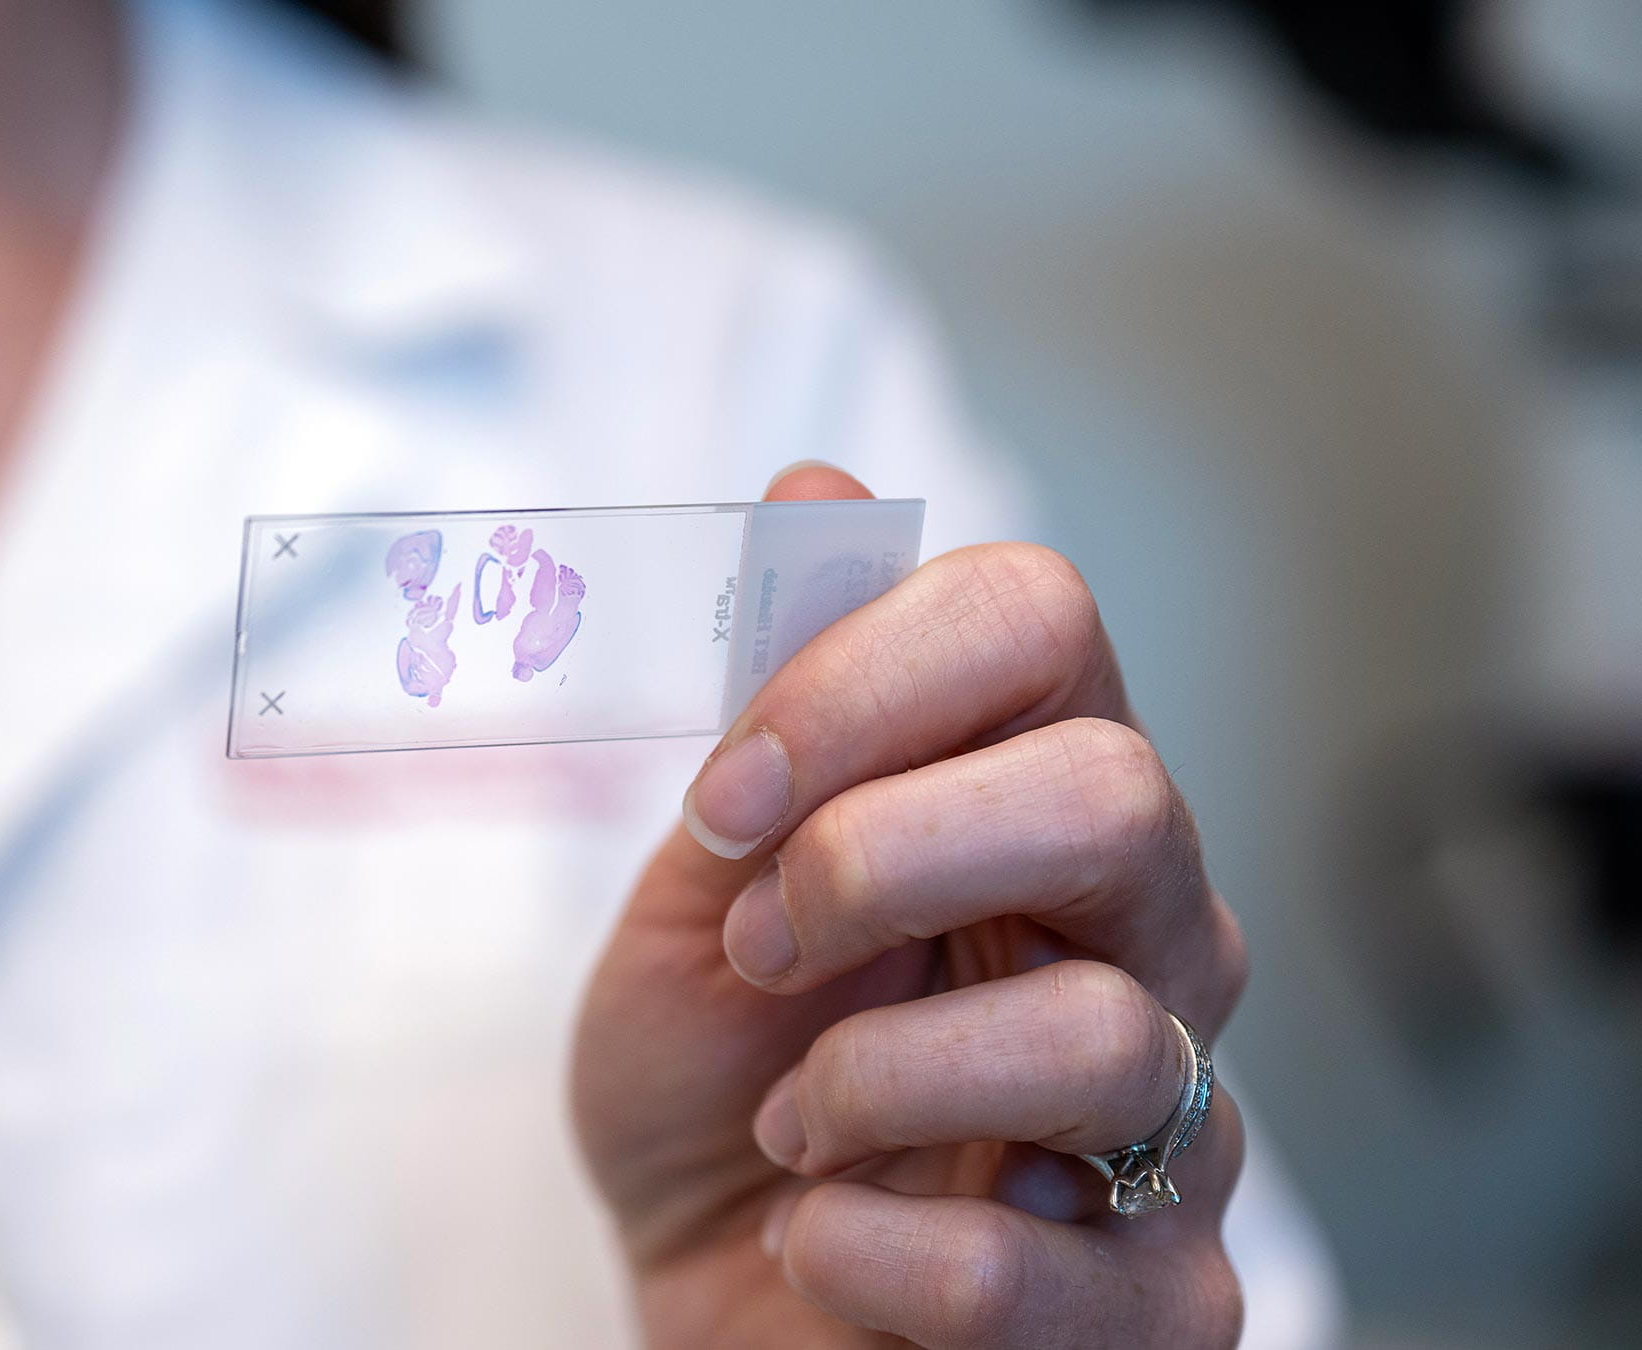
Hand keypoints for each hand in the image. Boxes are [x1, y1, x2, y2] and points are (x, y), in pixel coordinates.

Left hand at [572, 465, 1248, 1347]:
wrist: (712, 1294)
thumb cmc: (715, 1087)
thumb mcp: (702, 886)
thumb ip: (771, 715)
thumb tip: (816, 486)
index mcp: (1029, 800)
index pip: (1037, 619)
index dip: (862, 679)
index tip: (725, 799)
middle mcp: (1142, 936)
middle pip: (1117, 796)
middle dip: (882, 861)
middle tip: (760, 945)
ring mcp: (1175, 1125)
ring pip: (1097, 1038)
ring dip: (863, 1083)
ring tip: (788, 1127)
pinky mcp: (1160, 1305)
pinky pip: (1044, 1271)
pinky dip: (868, 1258)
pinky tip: (817, 1245)